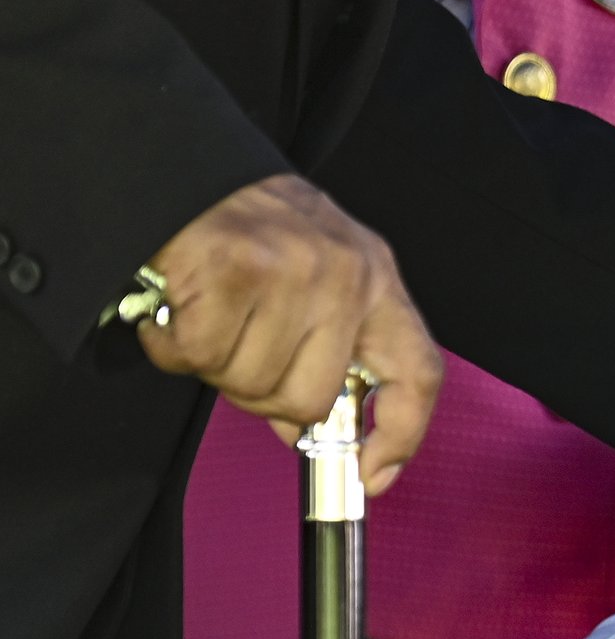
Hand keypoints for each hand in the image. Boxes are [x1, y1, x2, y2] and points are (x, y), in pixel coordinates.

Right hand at [137, 173, 441, 494]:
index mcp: (378, 282)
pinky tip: (173, 313)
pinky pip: (199, 354)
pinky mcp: (232, 267)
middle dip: (264, 399)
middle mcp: (346, 276)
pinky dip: (172, 348)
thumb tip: (307, 433)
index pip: (419, 372)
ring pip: (253, 383)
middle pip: (313, 400)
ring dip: (215, 368)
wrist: (185, 165)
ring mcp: (292, 270)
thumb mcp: (315, 283)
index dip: (404, 435)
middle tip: (235, 359)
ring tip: (207, 321)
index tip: (375, 473)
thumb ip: (326, 353)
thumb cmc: (250, 236)